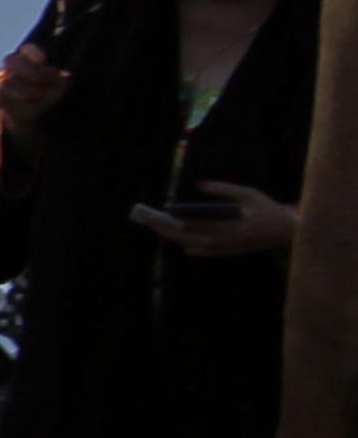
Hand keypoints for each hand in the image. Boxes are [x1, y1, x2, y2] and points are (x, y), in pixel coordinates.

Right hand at [0, 38, 70, 144]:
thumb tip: (63, 76)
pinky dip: (18, 94)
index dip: (33, 53)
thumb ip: (59, 80)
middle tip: (40, 79)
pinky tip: (28, 98)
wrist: (30, 116)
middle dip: (27, 69)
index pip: (27, 50)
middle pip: (10, 59)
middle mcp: (12, 66)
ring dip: (26, 86)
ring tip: (39, 94)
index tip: (42, 60)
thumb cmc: (45, 96)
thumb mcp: (57, 87)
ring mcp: (2, 78)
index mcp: (28, 60)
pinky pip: (3, 89)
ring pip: (8, 76)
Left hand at [135, 182, 299, 257]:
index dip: (172, 220)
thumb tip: (200, 185)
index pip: (193, 225)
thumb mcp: (248, 194)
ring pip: (193, 245)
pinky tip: (180, 240)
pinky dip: (191, 245)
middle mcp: (224, 241)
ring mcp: (225, 249)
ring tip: (160, 227)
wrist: (288, 231)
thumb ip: (224, 189)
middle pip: (187, 237)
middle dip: (166, 229)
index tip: (157, 213)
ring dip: (175, 237)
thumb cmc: (267, 209)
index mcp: (229, 226)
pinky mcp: (229, 252)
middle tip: (149, 220)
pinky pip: (204, 251)